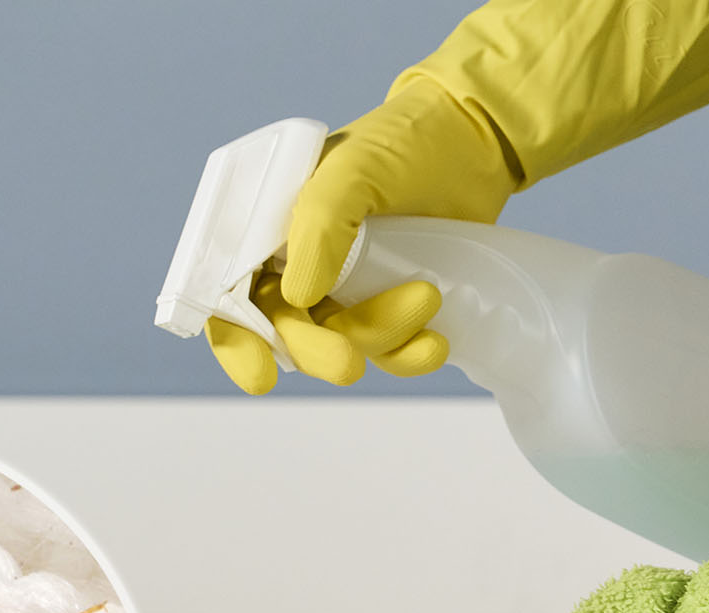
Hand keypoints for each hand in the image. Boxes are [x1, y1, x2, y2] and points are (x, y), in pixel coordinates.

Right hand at [204, 81, 513, 393]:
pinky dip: (408, 356)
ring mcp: (346, 287)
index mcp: (269, 228)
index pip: (232, 293)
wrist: (476, 140)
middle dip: (316, 351)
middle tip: (348, 365)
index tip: (261, 377)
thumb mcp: (354, 169)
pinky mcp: (390, 303)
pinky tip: (435, 343)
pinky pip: (388, 350)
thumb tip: (299, 299)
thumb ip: (321, 225)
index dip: (237, 340)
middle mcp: (299, 262)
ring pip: (343, 342)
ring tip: (428, 297)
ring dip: (380, 337)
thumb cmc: (404, 141)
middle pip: (288, 330)